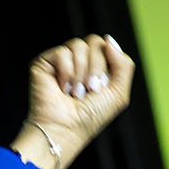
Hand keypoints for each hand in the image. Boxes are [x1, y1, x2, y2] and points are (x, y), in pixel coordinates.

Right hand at [17, 35, 134, 168]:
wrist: (66, 129)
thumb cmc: (91, 117)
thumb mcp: (118, 93)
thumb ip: (124, 64)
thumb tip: (107, 39)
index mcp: (96, 66)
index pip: (106, 46)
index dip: (107, 64)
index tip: (100, 88)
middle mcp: (78, 61)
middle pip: (94, 42)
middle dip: (96, 68)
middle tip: (89, 90)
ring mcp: (61, 61)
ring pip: (78, 45)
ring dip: (80, 72)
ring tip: (75, 92)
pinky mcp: (44, 63)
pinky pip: (61, 53)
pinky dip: (66, 72)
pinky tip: (61, 88)